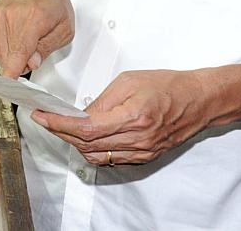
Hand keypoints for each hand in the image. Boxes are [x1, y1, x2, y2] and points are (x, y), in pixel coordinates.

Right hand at [0, 0, 73, 77]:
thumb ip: (47, 48)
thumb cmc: (54, 6)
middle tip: (32, 55)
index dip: (14, 72)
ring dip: (10, 57)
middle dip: (20, 64)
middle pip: (7, 57)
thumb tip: (30, 63)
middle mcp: (10, 13)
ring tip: (22, 44)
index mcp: (34, 16)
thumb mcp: (64, 29)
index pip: (18, 52)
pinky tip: (8, 42)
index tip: (11, 85)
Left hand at [31, 69, 218, 165]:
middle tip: (46, 119)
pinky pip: (112, 159)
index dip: (58, 124)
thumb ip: (102, 100)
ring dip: (75, 143)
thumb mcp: (129, 81)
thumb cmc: (168, 86)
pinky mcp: (145, 156)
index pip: (85, 129)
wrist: (199, 101)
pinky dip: (93, 149)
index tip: (41, 116)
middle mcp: (137, 139)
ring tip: (63, 127)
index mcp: (133, 117)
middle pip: (87, 144)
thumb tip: (81, 113)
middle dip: (61, 132)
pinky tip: (85, 136)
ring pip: (96, 155)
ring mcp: (142, 151)